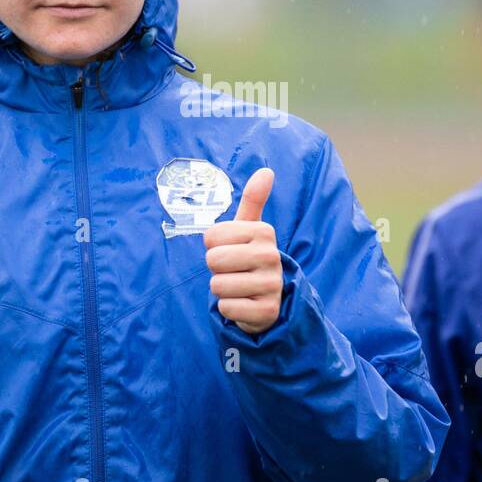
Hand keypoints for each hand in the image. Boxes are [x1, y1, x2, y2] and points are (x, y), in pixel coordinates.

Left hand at [204, 167, 281, 335]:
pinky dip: (229, 309)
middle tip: (233, 271)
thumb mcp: (249, 228)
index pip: (210, 236)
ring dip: (222, 291)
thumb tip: (266, 170)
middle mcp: (271, 255)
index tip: (231, 250)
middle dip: (216, 269)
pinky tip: (244, 304)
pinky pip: (226, 308)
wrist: (269, 299)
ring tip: (239, 288)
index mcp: (264, 231)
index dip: (213, 246)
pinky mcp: (267, 311)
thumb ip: (254, 200)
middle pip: (213, 260)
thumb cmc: (249, 257)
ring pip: (218, 286)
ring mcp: (271, 285)